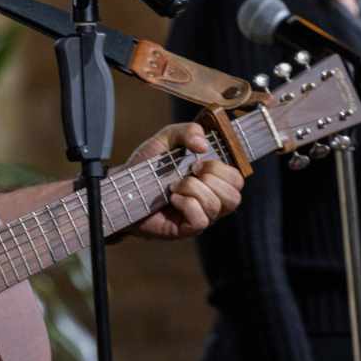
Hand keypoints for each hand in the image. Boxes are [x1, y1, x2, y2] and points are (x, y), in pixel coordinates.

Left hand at [125, 122, 243, 240]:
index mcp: (212, 180)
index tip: (196, 161)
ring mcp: (200, 217)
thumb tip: (203, 145)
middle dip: (211, 178)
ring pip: (216, 206)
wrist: (123, 186)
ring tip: (174, 185)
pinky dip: (186, 204)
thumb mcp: (167, 139)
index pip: (237, 179)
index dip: (221, 168)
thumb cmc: (147, 166)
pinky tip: (172, 199)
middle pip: (235, 196)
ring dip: (193, 189)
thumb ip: (187, 131)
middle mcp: (211, 201)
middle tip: (189, 172)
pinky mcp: (186, 229)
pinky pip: (200, 220)